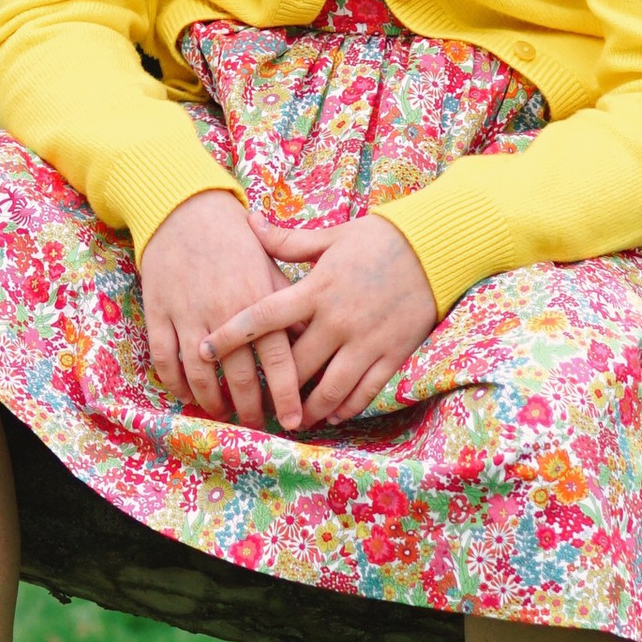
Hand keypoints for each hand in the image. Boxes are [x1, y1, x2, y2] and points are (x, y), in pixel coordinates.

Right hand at [138, 189, 308, 429]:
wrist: (184, 210)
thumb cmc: (236, 240)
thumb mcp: (271, 268)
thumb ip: (290, 307)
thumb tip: (314, 343)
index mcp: (258, 302)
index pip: (279, 361)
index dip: (287, 396)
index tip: (293, 420)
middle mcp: (225, 313)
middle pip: (241, 377)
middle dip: (252, 409)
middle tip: (257, 425)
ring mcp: (189, 315)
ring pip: (201, 376)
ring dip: (213, 402)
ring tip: (223, 414)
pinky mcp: (159, 313)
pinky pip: (166, 360)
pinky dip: (176, 384)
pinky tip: (188, 394)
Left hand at [203, 209, 438, 427]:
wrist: (437, 247)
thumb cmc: (380, 239)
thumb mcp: (332, 236)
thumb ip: (288, 241)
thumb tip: (250, 223)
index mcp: (317, 289)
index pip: (264, 317)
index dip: (230, 335)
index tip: (204, 351)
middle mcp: (338, 320)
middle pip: (295, 366)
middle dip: (272, 389)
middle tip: (252, 402)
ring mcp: (367, 341)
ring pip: (329, 389)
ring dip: (307, 409)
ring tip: (292, 418)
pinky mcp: (393, 354)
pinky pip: (364, 391)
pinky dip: (345, 408)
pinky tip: (332, 414)